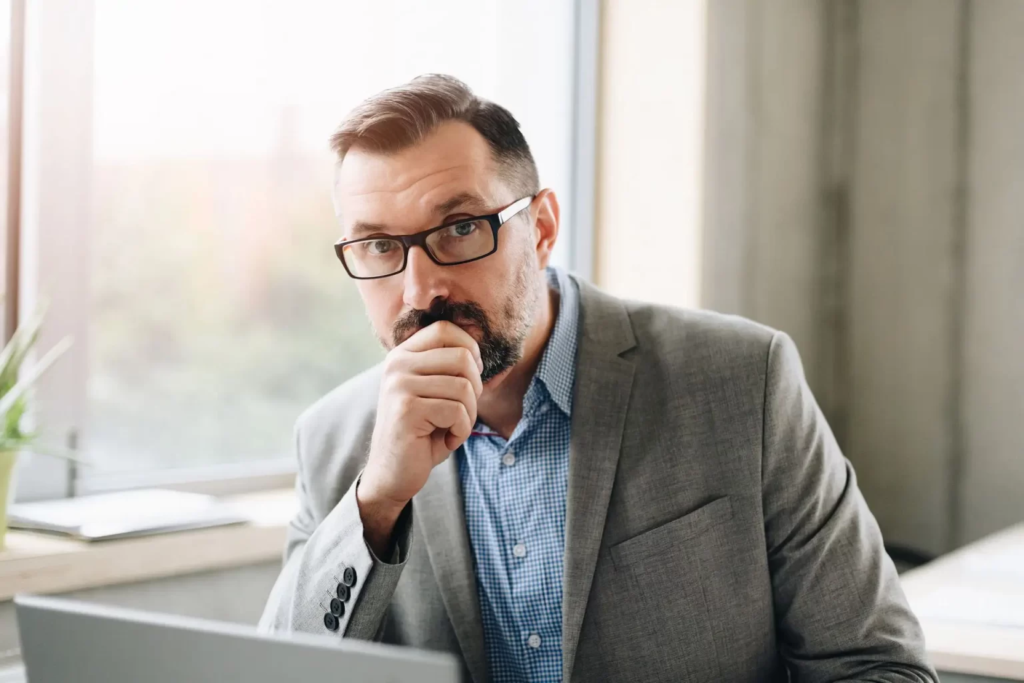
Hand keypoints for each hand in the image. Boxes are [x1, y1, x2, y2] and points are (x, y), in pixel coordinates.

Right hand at [357, 321, 483, 554]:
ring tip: (451, 427)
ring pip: (464, 387)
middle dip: (475, 388)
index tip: (471, 376)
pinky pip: (457, 411)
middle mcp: (397, 364)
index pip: (446, 329)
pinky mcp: (406, 409)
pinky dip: (461, 430)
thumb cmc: (422, 432)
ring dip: (468, 414)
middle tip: (462, 410)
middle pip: (462, 357)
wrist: (393, 473)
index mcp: (403, 355)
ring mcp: (399, 385)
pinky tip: (445, 439)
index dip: (470, 350)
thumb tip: (480, 351)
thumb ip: (450, 368)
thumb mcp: (435, 392)